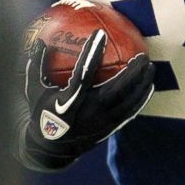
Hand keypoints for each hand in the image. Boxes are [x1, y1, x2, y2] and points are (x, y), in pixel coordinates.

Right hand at [23, 29, 154, 168]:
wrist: (51, 150)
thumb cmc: (42, 114)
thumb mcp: (33, 91)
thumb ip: (36, 66)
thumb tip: (40, 40)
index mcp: (68, 103)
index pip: (82, 75)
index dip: (91, 54)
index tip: (100, 34)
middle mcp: (87, 114)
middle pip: (115, 92)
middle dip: (131, 74)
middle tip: (142, 55)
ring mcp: (100, 124)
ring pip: (126, 103)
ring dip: (140, 85)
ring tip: (150, 68)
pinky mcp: (108, 130)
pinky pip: (129, 113)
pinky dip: (140, 100)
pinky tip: (149, 87)